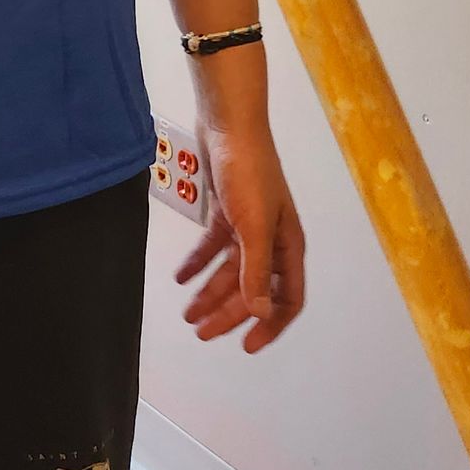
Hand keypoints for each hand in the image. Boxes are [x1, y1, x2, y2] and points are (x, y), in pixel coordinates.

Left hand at [175, 121, 304, 350]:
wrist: (228, 124)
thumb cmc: (248, 174)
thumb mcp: (254, 226)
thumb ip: (256, 270)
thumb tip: (261, 314)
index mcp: (287, 245)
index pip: (287, 298)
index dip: (271, 324)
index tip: (247, 346)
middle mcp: (271, 239)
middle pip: (252, 288)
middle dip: (229, 313)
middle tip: (200, 333)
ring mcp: (248, 225)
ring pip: (230, 270)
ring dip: (210, 292)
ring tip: (188, 314)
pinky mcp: (226, 211)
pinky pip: (213, 246)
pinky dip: (198, 263)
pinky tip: (181, 278)